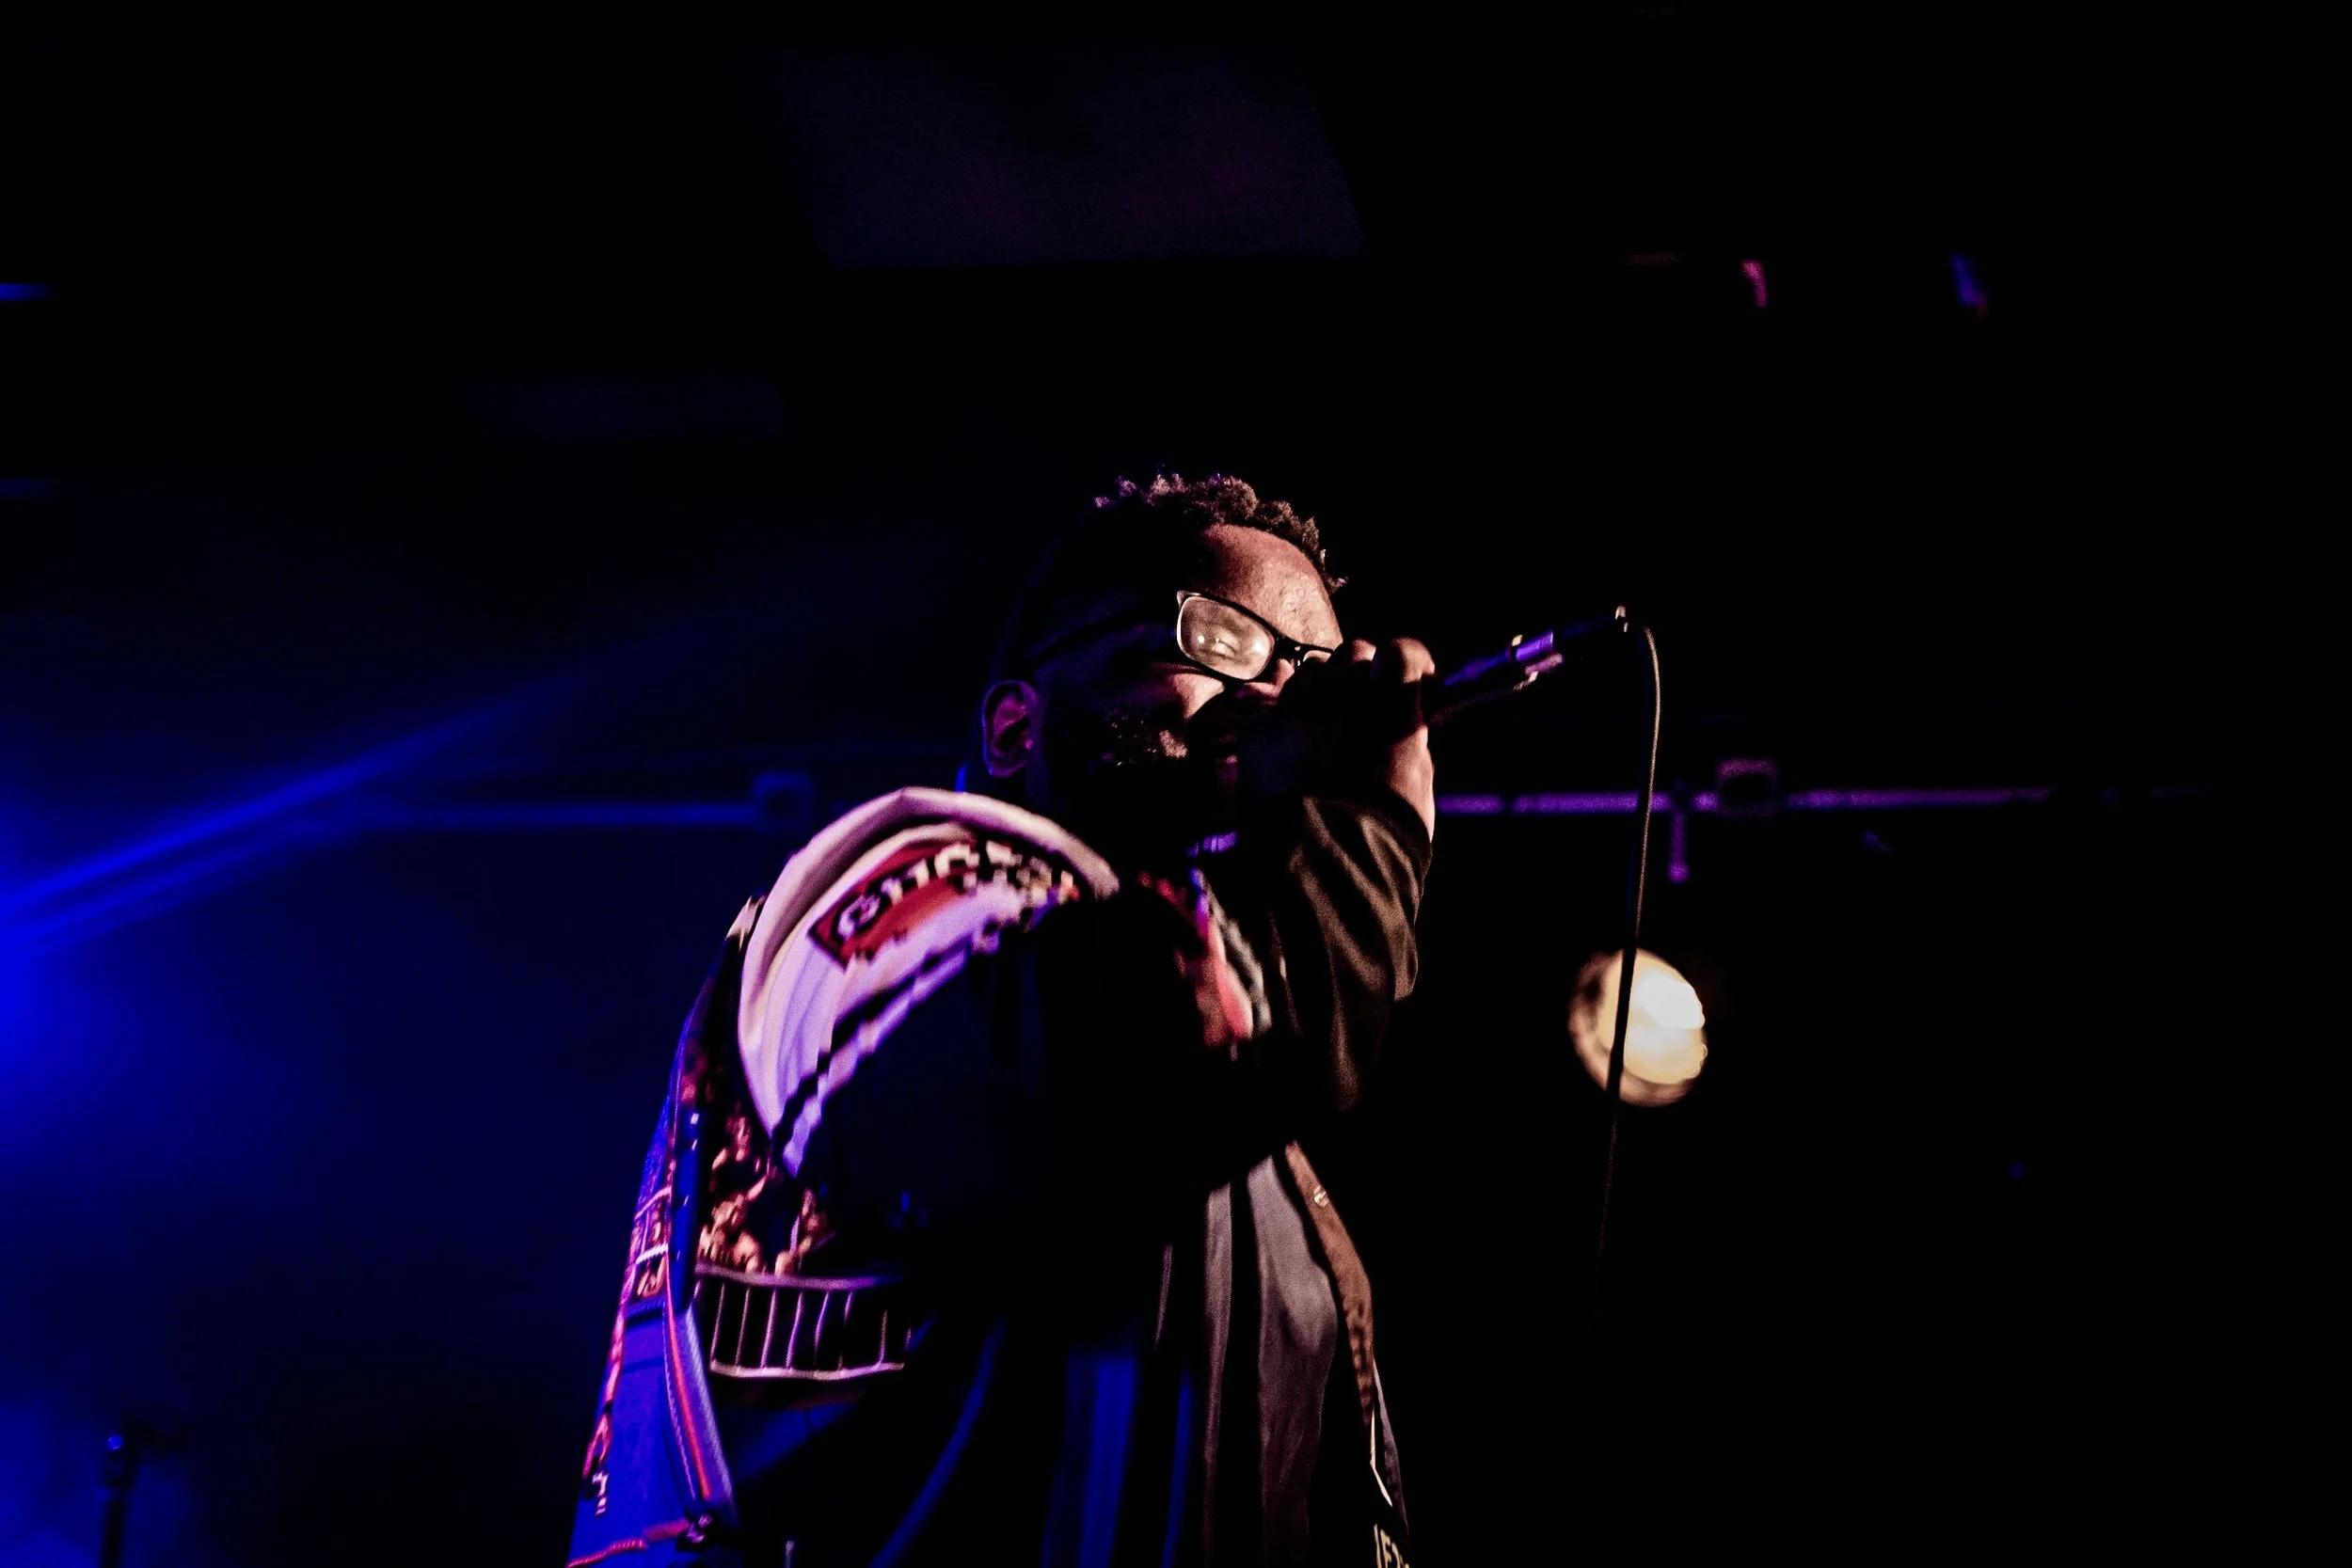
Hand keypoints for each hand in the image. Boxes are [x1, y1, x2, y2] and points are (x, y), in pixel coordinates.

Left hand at [1242, 638, 1437, 837]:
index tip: (1414, 681)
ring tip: (1324, 723)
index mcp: (1391, 709)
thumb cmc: (1386, 831)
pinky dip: (1280, 712)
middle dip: (1362, 671)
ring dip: (1322, 689)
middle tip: (1364, 702)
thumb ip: (1409, 734)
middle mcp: (1342, 698)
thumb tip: (1405, 716)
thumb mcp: (1418, 779)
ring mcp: (1296, 710)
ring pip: (1309, 672)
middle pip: (1353, 652)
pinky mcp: (1260, 730)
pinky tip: (1287, 735)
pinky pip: (1268, 700)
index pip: (1403, 650)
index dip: (1409, 660)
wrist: (1324, 866)